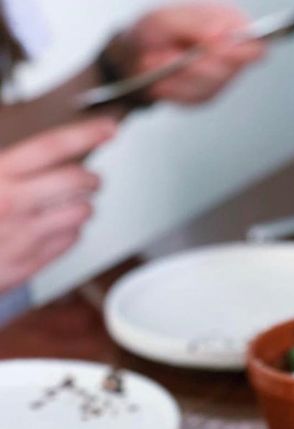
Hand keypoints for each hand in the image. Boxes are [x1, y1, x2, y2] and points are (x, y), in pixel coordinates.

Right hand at [0, 118, 115, 293]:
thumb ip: (12, 165)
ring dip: (84, 205)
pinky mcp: (32, 261)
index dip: (85, 134)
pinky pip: (71, 239)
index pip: (50, 146)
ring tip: (75, 203)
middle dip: (92, 178)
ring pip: (81, 212)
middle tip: (93, 180)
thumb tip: (46, 151)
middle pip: (75, 180)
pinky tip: (59, 226)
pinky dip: (72, 230)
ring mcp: (25, 234)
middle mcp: (13, 203)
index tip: (107, 128)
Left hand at [110, 3, 264, 104]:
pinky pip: (194, 100)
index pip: (255, 43)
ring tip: (159, 63)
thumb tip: (221, 35)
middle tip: (168, 54)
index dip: (237, 51)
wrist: (134, 54)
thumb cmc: (151, 31)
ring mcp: (221, 77)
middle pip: (228, 70)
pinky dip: (173, 90)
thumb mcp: (166, 19)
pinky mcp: (207, 95)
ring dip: (178, 78)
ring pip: (209, 87)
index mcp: (229, 22)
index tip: (211, 48)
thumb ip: (196, 24)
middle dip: (193, 65)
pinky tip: (162, 80)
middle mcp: (230, 51)